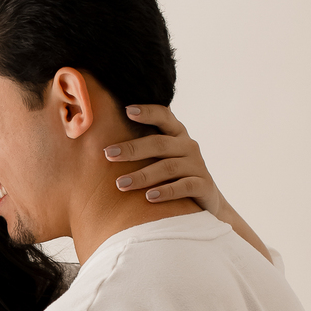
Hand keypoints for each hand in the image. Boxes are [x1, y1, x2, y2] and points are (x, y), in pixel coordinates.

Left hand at [103, 104, 230, 217]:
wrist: (205, 200)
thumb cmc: (174, 174)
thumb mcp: (163, 156)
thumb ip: (144, 145)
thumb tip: (106, 143)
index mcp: (177, 134)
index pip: (164, 116)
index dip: (148, 112)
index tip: (127, 110)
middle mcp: (188, 146)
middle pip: (160, 144)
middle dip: (133, 149)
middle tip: (108, 154)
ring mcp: (197, 165)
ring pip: (168, 167)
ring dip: (143, 175)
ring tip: (120, 184)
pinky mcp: (203, 185)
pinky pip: (184, 187)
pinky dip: (166, 191)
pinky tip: (149, 197)